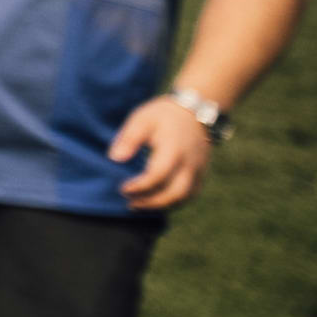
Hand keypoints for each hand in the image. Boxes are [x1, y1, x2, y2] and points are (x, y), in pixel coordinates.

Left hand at [110, 94, 214, 210]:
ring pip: (185, 197)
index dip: (140, 186)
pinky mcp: (202, 173)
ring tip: (140, 205)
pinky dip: (175, 202)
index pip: (158, 175)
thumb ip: (129, 139)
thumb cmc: (162, 115)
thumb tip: (115, 158)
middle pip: (175, 193)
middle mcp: (189, 163)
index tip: (122, 189)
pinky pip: (191, 194)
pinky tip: (157, 201)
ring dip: (163, 206)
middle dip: (152, 203)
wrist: (194, 111)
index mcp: (173, 149)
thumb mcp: (142, 119)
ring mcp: (199, 169)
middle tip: (130, 204)